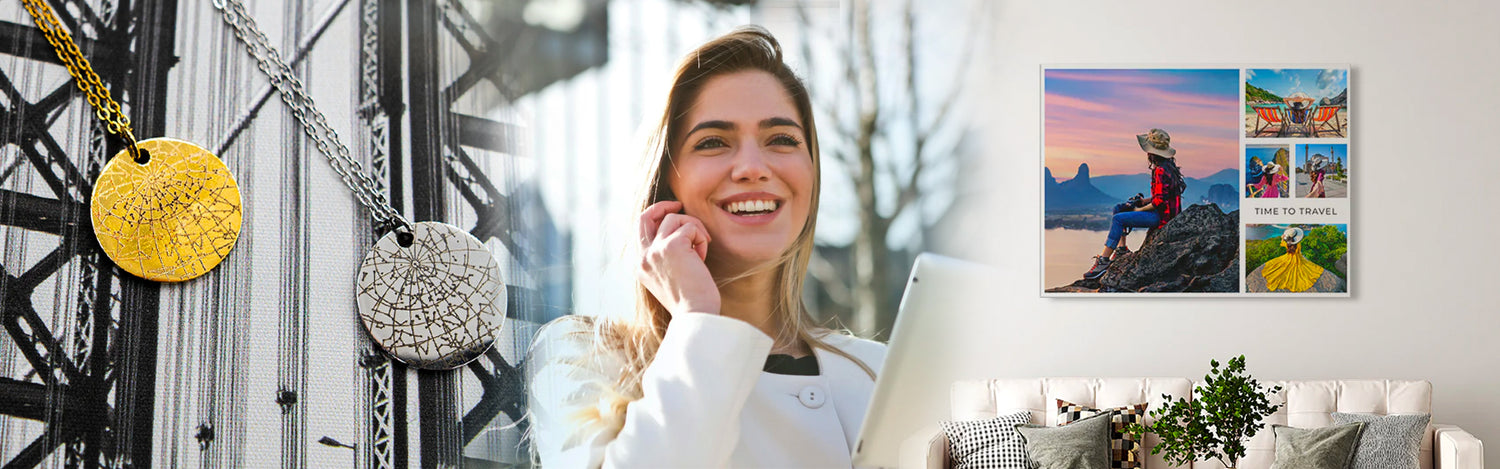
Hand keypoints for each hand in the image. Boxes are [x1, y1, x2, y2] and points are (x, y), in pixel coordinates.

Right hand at [637, 201, 720, 316]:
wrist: (695, 315)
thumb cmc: (690, 301)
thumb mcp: (670, 278)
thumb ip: (666, 257)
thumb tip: (679, 234)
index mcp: (641, 266)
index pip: (640, 230)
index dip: (656, 217)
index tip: (672, 214)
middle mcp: (643, 257)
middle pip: (646, 216)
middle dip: (663, 206)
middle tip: (679, 205)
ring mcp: (655, 250)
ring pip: (675, 219)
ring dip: (694, 229)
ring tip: (701, 250)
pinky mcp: (672, 246)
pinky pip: (690, 227)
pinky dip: (701, 238)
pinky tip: (702, 257)